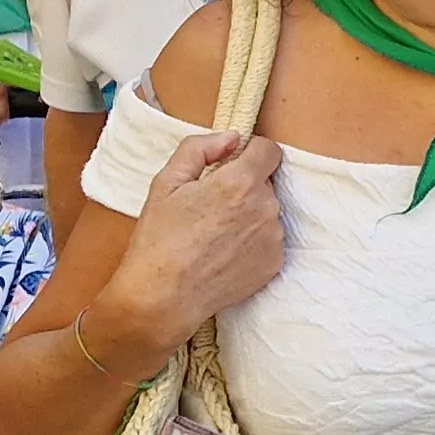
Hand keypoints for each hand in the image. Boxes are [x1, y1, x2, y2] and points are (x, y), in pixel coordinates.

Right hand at [97, 132, 287, 354]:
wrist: (163, 297)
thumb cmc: (159, 239)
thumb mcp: (166, 183)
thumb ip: (199, 149)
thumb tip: (233, 138)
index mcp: (241, 182)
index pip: (269, 150)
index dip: (250, 153)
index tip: (232, 164)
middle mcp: (266, 207)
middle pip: (265, 183)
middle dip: (244, 187)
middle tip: (211, 207)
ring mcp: (274, 237)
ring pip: (268, 212)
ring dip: (249, 215)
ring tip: (215, 234)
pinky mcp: (275, 262)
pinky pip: (269, 240)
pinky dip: (252, 242)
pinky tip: (224, 253)